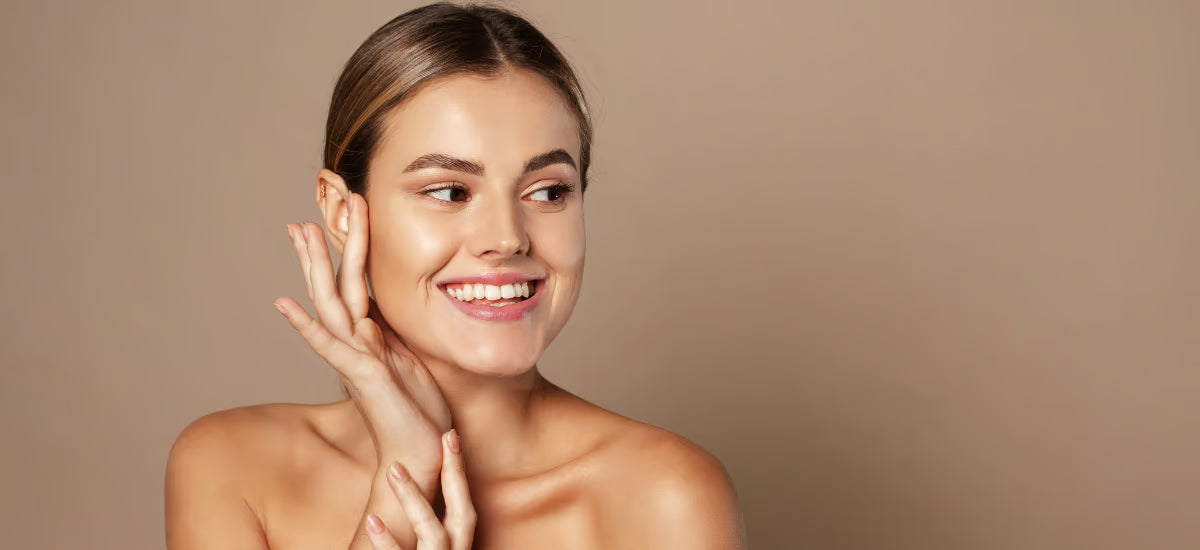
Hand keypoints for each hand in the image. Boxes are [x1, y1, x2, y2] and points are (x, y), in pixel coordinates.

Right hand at [273, 192, 449, 546]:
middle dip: (325, 245)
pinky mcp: (363, 375)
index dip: (348, 246)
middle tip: (312, 205)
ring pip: (330, 302)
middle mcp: (357, 343)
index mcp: (371, 336)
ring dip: (317, 266)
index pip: (355, 281)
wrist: (420, 455)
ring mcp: (356, 358)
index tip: (340, 211)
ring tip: (302, 231)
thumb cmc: (420, 412)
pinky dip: (308, 325)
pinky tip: (286, 305)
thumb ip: (397, 335)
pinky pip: (331, 344)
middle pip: (335, 284)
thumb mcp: (413, 360)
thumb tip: (390, 311)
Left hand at [364, 430, 476, 549]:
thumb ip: (423, 530)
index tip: (450, 437)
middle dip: (455, 474)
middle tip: (446, 436)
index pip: (464, 508)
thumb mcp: (427, 549)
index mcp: (457, 548)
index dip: (459, 472)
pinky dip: (387, 541)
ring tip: (393, 470)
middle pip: (462, 515)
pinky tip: (372, 520)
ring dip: (414, 499)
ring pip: (434, 534)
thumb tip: (410, 496)